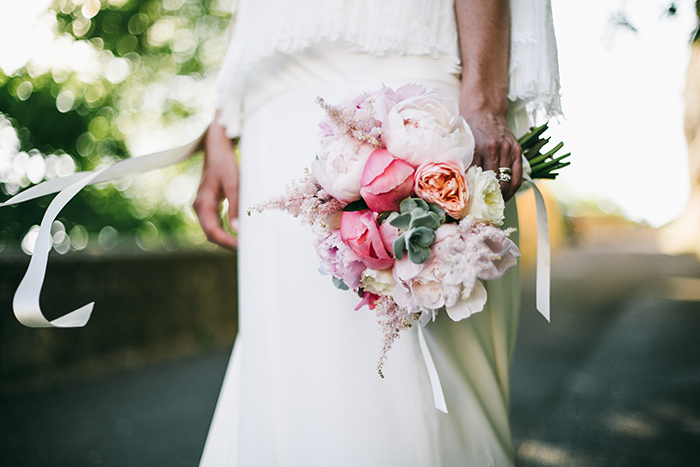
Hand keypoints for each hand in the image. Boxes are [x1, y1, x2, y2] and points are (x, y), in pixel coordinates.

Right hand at [193, 120, 238, 249]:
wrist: (216, 150)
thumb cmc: (224, 164)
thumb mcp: (233, 183)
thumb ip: (235, 206)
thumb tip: (236, 229)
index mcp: (203, 204)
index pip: (212, 231)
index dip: (225, 242)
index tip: (240, 246)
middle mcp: (200, 207)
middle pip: (211, 233)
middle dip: (226, 243)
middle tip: (244, 247)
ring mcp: (203, 207)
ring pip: (212, 229)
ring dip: (226, 238)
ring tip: (242, 242)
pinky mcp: (209, 205)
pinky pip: (215, 222)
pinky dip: (225, 230)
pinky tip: (237, 232)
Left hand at [461, 110, 521, 200]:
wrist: (485, 108)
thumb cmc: (469, 126)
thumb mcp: (462, 143)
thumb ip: (462, 162)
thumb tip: (460, 185)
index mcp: (479, 148)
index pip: (477, 178)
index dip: (474, 194)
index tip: (470, 205)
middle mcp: (495, 149)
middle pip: (494, 182)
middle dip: (489, 197)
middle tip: (482, 208)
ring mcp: (508, 149)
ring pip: (507, 181)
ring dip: (502, 195)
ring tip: (494, 204)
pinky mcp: (516, 150)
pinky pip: (518, 175)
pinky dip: (513, 188)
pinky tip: (507, 195)